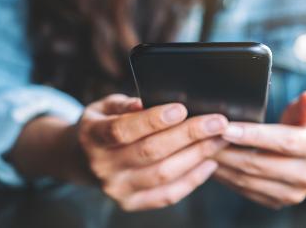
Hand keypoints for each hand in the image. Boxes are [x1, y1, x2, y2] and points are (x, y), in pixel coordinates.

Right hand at [77, 94, 228, 210]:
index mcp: (93, 136)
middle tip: (217, 122)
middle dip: (189, 135)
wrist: (86, 160)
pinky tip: (210, 163)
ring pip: (164, 174)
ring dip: (196, 156)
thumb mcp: (104, 107)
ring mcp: (118, 189)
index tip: (181, 108)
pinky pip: (167, 195)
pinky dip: (192, 180)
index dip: (152, 120)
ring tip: (219, 139)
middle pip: (151, 151)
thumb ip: (122, 104)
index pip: (123, 129)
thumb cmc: (103, 125)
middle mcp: (103, 166)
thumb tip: (143, 103)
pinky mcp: (132, 203)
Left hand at [214, 91, 305, 208]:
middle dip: (227, 150)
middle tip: (203, 138)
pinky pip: (245, 190)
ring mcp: (292, 193)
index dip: (252, 135)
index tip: (225, 128)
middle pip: (259, 164)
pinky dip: (225, 177)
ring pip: (247, 180)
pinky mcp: (277, 202)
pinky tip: (211, 164)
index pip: (282, 142)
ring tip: (201, 150)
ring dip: (221, 165)